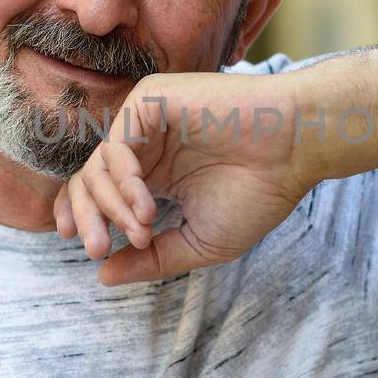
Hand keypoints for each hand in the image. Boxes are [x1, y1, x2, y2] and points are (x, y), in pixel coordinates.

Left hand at [53, 71, 311, 285]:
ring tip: (142, 231)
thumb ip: (152, 259)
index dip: (83, 217)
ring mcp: (146, 121)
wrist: (294, 149)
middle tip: (97, 249)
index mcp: (154, 173)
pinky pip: (115, 145)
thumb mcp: (199, 240)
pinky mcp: (150, 100)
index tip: (93, 251)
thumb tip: (103, 276)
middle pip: (88, 179)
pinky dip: (123, 181)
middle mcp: (145, 145)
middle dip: (87, 218)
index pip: (99, 192)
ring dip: (110, 205)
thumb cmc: (259, 192)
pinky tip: (147, 206)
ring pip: (97, 165)